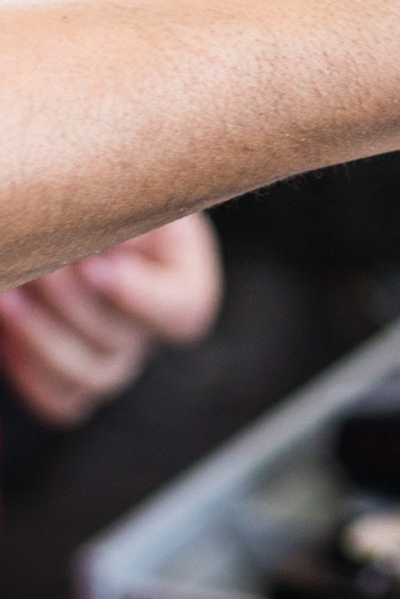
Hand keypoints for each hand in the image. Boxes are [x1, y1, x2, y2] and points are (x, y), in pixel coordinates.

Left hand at [0, 215, 219, 425]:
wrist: (56, 229)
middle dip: (74, 303)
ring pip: (93, 378)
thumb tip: (115, 226)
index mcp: (184, 281)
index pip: (184, 310)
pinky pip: (62, 402)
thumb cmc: (95, 200)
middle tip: (42, 266)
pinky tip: (7, 325)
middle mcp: (152, 329)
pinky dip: (30, 371)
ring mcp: (114, 359)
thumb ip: (124, 210)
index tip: (95, 264)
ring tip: (11, 294)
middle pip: (125, 341)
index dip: (140, 297)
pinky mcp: (74, 379)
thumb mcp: (122, 196)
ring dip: (44, 336)